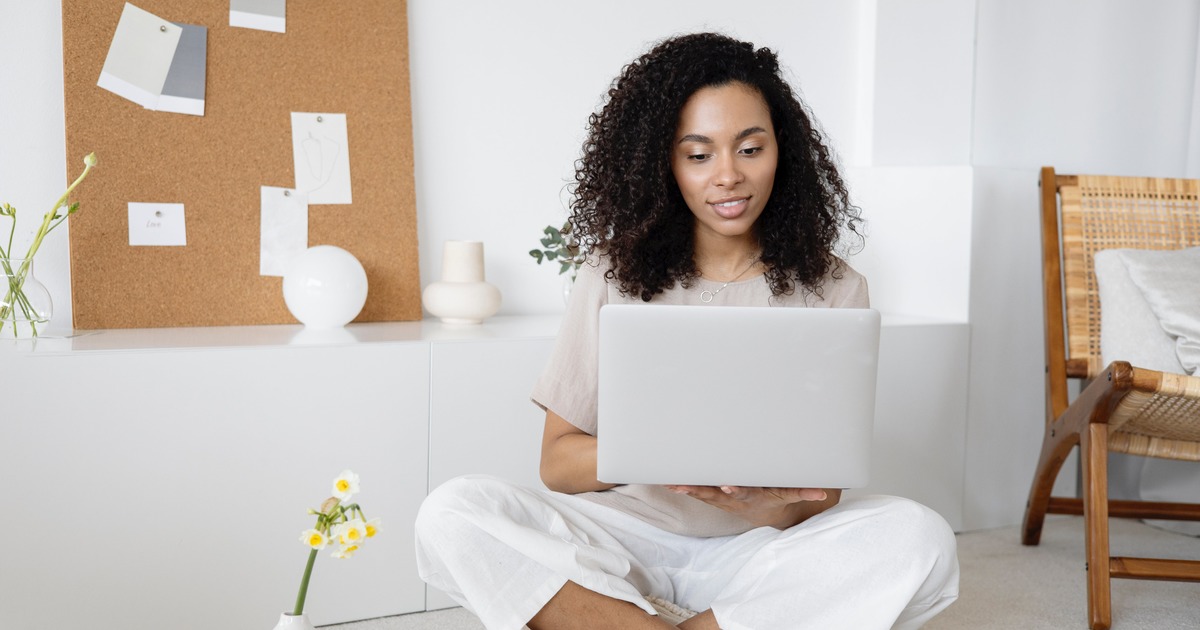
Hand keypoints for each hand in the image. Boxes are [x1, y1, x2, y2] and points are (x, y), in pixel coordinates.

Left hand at [664, 485, 835, 529]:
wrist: (766, 512)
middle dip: (700, 490)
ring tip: (671, 483)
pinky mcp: (714, 495)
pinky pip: (697, 490)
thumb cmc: (777, 497)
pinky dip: (684, 486)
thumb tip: (823, 491)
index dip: (736, 490)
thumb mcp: (791, 494)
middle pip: (715, 494)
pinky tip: (668, 480)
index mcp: (753, 496)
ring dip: (686, 488)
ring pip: (702, 493)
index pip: (744, 493)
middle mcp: (734, 498)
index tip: (727, 486)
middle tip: (684, 486)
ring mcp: (722, 498)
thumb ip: (804, 491)